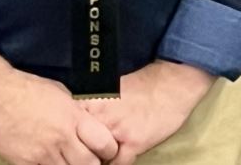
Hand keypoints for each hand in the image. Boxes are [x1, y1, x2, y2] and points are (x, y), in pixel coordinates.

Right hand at [0, 48, 118, 164]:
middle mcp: (60, 138)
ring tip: (71, 161)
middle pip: (88, 164)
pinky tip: (51, 163)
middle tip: (91, 161)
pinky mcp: (23, 162)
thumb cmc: (28, 89)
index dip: (109, 150)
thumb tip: (90, 125)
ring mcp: (41, 153)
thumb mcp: (61, 95)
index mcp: (73, 117)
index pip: (104, 143)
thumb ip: (77, 114)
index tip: (107, 151)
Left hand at [82, 60, 214, 164]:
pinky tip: (127, 151)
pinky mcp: (133, 142)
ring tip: (112, 148)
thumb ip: (89, 110)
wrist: (171, 84)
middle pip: (80, 148)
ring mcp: (116, 129)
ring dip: (103, 158)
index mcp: (89, 102)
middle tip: (96, 147)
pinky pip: (117, 164)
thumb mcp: (107, 91)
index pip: (69, 132)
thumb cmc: (140, 88)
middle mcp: (99, 116)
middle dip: (87, 151)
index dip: (74, 140)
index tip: (77, 143)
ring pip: (96, 159)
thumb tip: (73, 129)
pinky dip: (120, 161)